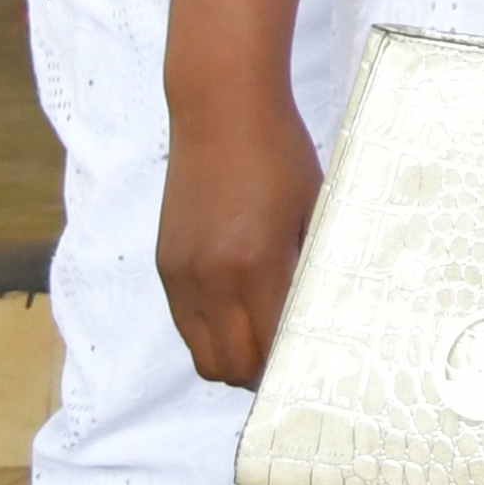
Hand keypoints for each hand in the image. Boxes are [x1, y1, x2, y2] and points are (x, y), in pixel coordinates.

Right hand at [156, 87, 323, 386]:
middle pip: (226, 366)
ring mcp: (180, 276)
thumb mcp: (313, 207)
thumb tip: (318, 312)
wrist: (220, 111)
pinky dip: (210, 331)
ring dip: (230, 357)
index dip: (287, 366)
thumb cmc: (279, 152)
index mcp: (254, 266)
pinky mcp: (165, 265)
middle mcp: (209, 281)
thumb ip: (310, 264)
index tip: (310, 362)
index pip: (265, 349)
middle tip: (287, 359)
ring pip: (200, 352)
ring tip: (263, 339)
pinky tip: (238, 310)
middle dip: (257, 373)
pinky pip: (184, 323)